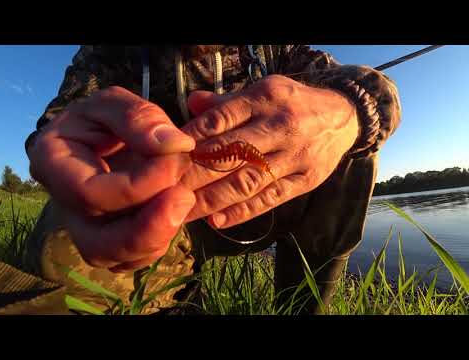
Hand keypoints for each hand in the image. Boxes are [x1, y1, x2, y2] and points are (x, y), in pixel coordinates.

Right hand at [28, 86, 195, 271]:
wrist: (105, 138)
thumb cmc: (103, 119)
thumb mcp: (114, 103)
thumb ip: (139, 117)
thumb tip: (175, 145)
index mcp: (53, 164)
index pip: (89, 193)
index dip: (140, 183)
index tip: (179, 156)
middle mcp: (63, 205)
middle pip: (96, 243)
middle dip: (147, 229)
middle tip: (185, 196)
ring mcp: (84, 228)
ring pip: (113, 259)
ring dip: (155, 239)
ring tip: (184, 201)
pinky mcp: (107, 240)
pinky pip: (129, 260)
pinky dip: (156, 244)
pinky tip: (174, 214)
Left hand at [180, 75, 358, 228]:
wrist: (344, 116)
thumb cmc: (293, 102)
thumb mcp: (264, 90)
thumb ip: (227, 102)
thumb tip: (191, 103)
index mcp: (265, 98)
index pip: (220, 120)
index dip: (190, 140)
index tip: (164, 158)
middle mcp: (280, 126)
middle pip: (230, 153)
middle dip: (194, 173)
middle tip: (164, 190)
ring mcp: (295, 156)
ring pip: (248, 180)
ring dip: (212, 198)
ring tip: (183, 211)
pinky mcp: (305, 180)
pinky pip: (271, 199)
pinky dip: (243, 212)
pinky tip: (216, 221)